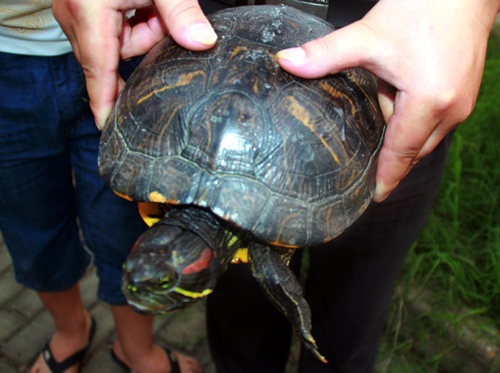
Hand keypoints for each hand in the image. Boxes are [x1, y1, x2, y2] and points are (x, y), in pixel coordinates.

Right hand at [53, 0, 216, 128]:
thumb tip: (202, 43)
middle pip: (115, 56)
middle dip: (144, 40)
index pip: (99, 72)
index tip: (108, 127)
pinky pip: (113, 27)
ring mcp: (78, 10)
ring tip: (149, 2)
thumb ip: (181, 13)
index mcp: (89, 13)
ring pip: (117, 41)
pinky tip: (140, 0)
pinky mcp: (85, 5)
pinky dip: (133, 16)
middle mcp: (77, 15)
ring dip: (141, 26)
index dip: (104, 103)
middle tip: (156, 13)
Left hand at [277, 0, 499, 201]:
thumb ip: (325, 55)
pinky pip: (433, 118)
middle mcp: (452, 109)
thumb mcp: (368, 35)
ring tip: (380, 96)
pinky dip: (411, 113)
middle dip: (387, 151)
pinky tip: (395, 87)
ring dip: (398, 125)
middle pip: (412, 148)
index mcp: (429, 102)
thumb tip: (286, 63)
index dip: (386, 178)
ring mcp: (462, 102)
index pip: (401, 153)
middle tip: (360, 155)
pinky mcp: (464, 93)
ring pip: (422, 133)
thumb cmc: (424, 7)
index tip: (374, 198)